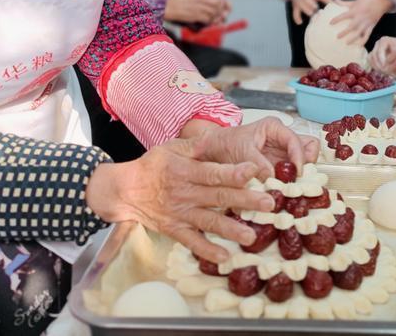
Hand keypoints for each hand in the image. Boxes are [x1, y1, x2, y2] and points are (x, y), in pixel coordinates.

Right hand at [85, 140, 274, 263]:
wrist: (126, 190)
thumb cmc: (153, 165)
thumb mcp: (171, 147)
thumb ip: (195, 145)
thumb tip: (215, 137)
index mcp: (185, 170)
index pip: (212, 172)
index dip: (233, 172)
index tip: (255, 171)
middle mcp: (185, 193)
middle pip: (218, 197)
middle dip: (245, 201)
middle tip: (269, 204)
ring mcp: (180, 213)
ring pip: (209, 222)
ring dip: (231, 230)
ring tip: (252, 237)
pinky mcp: (175, 230)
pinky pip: (192, 242)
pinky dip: (207, 251)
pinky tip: (225, 258)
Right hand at [165, 0, 229, 25]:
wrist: (167, 6)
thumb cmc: (180, 3)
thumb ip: (205, 1)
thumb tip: (217, 8)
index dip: (227, 5)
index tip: (227, 11)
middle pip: (219, 5)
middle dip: (221, 13)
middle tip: (219, 19)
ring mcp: (199, 6)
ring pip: (214, 13)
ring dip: (214, 19)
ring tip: (211, 21)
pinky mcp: (195, 14)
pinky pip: (208, 19)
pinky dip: (209, 22)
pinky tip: (205, 23)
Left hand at [192, 118, 319, 179]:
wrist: (212, 151)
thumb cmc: (226, 143)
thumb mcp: (241, 151)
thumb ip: (257, 164)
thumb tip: (272, 178)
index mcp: (274, 128)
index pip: (295, 140)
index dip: (299, 157)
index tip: (297, 172)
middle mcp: (282, 139)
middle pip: (307, 148)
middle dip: (307, 164)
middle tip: (299, 179)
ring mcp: (281, 153)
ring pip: (303, 161)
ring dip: (300, 174)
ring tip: (292, 186)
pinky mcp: (278, 167)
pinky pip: (291, 174)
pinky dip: (291, 182)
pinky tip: (284, 190)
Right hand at [288, 0, 331, 24]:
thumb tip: (337, 5)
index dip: (327, 1)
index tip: (333, 6)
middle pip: (311, 3)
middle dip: (315, 7)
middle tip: (321, 13)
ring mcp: (299, 1)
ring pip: (304, 8)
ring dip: (309, 13)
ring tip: (314, 17)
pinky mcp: (295, 7)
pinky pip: (295, 14)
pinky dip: (297, 18)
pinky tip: (301, 22)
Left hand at [329, 0, 392, 45]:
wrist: (381, 2)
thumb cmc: (367, 0)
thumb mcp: (355, 1)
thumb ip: (345, 2)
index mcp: (355, 10)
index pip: (344, 15)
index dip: (337, 19)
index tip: (330, 23)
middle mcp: (361, 17)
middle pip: (351, 26)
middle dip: (344, 32)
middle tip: (337, 37)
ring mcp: (367, 23)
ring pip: (359, 32)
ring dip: (353, 38)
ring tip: (346, 43)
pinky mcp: (371, 26)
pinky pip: (368, 35)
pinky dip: (364, 41)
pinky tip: (359, 45)